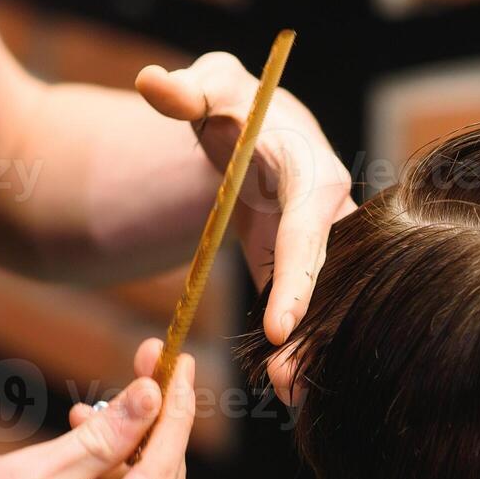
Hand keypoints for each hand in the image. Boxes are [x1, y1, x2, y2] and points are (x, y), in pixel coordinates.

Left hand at [136, 52, 357, 399]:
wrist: (252, 123)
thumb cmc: (232, 101)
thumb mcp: (209, 85)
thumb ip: (183, 89)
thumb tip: (151, 83)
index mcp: (310, 169)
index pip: (307, 230)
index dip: (297, 280)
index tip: (279, 328)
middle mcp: (328, 210)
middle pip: (324, 277)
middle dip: (309, 329)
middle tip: (288, 379)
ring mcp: (318, 240)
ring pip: (319, 299)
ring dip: (307, 348)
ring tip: (289, 395)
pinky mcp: (299, 262)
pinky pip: (302, 305)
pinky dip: (296, 345)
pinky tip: (287, 390)